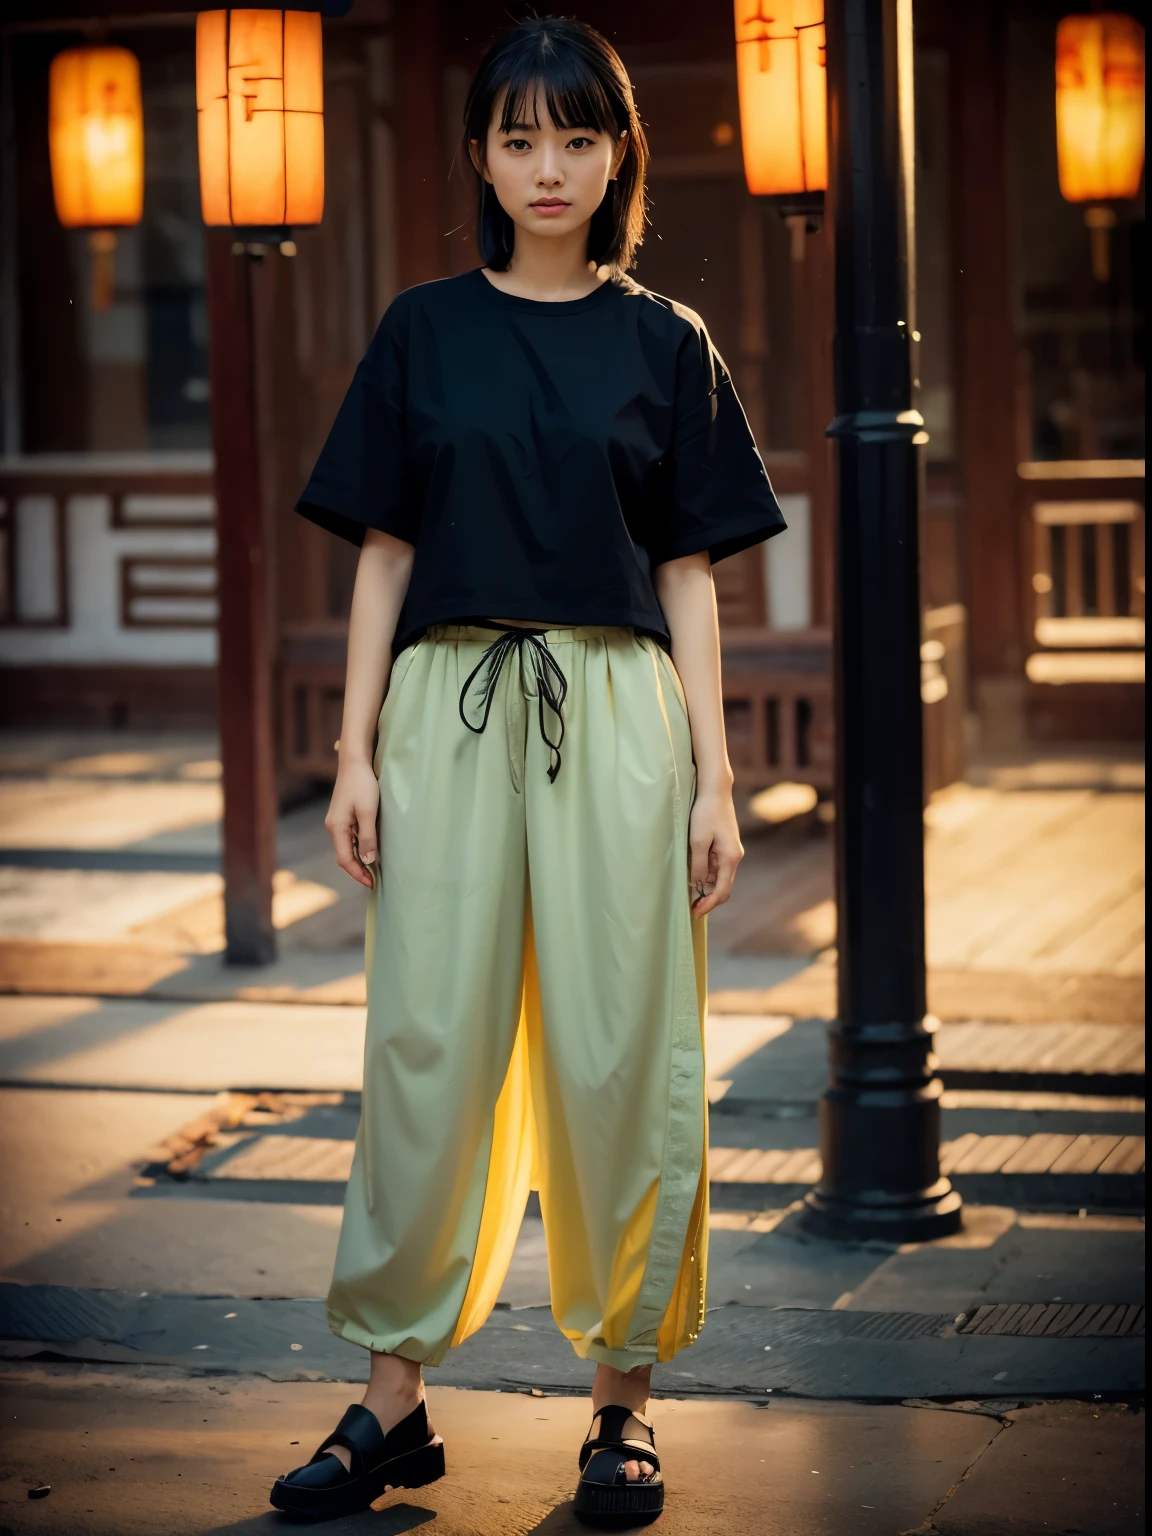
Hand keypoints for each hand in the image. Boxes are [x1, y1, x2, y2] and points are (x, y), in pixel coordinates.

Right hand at [325, 760, 380, 888]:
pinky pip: (351, 837)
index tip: (371, 883)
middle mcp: (334, 826)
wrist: (355, 761)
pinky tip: (371, 850)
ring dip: (360, 859)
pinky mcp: (344, 816)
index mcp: (336, 827)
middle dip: (359, 869)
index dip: (358, 873)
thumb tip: (369, 860)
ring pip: (348, 847)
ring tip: (375, 869)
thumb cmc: (362, 784)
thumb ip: (368, 837)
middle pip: (344, 855)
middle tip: (375, 880)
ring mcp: (338, 821)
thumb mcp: (368, 812)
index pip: (344, 859)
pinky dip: (360, 847)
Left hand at [688, 786, 743, 915]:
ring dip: (704, 882)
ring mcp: (730, 851)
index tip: (695, 912)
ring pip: (718, 875)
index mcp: (730, 858)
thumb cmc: (705, 814)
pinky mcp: (724, 845)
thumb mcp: (697, 842)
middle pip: (722, 886)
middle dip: (708, 898)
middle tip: (691, 906)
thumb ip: (698, 866)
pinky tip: (693, 867)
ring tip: (687, 883)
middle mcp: (734, 857)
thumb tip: (697, 885)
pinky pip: (715, 864)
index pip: (722, 890)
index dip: (709, 904)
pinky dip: (705, 870)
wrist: (714, 791)